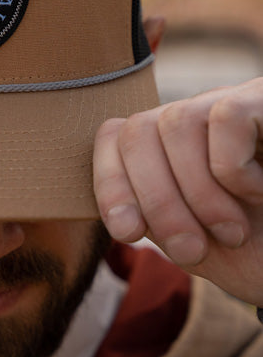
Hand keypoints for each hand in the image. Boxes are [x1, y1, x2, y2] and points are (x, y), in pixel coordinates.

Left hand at [93, 78, 262, 304]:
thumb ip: (154, 218)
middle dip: (155, 201)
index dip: (109, 181)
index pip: (115, 136)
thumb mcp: (198, 242)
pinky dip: (233, 170)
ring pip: (175, 121)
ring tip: (231, 231)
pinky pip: (225, 119)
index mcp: (174, 149)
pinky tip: (260, 192)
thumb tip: (115, 211)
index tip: (127, 232)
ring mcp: (238, 103)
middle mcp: (200, 117)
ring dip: (196, 193)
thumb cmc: (262, 253)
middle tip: (191, 251)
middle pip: (137, 130)